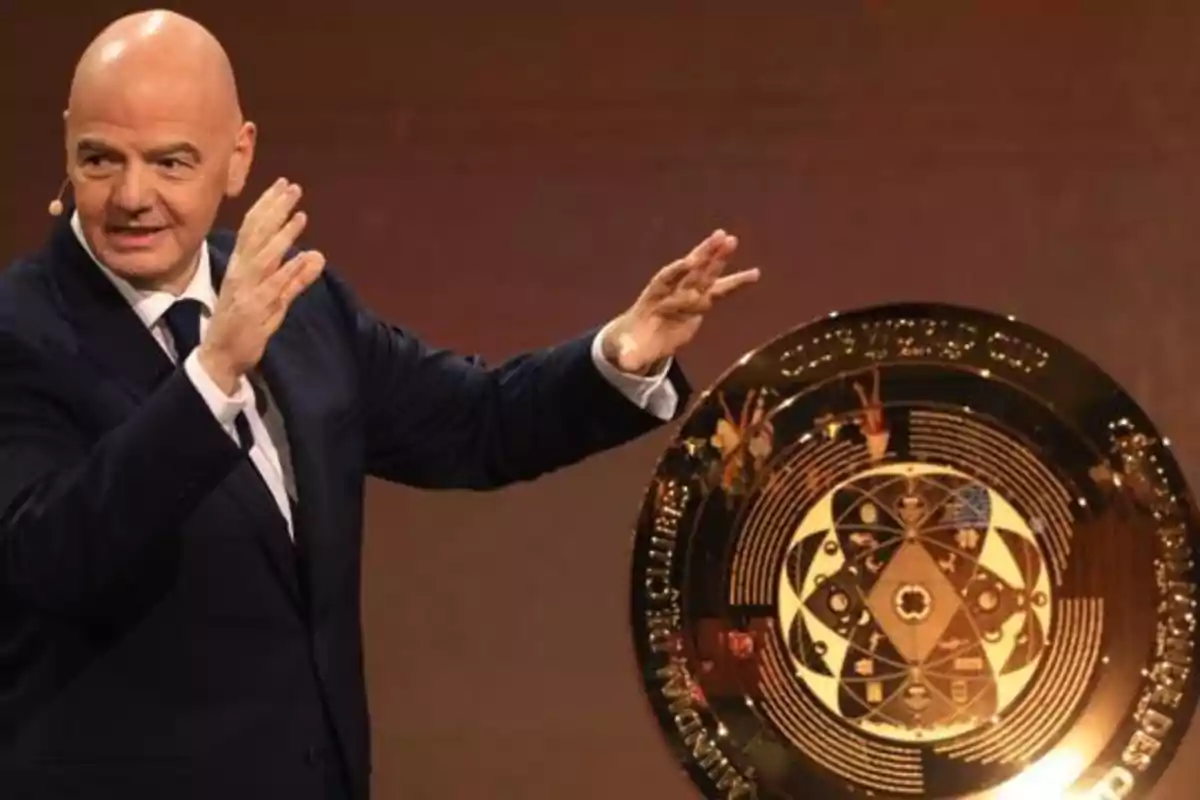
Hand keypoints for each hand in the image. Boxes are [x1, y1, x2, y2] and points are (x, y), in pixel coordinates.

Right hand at [198, 178, 325, 392]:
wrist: (221, 357)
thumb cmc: (246, 326)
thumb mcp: (275, 299)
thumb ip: (295, 278)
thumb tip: (317, 255)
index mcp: (241, 266)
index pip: (252, 228)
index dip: (267, 206)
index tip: (283, 185)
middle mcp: (241, 273)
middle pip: (257, 234)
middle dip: (274, 210)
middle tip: (292, 187)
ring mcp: (246, 290)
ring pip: (264, 256)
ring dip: (282, 235)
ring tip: (300, 216)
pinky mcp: (254, 309)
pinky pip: (273, 287)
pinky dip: (288, 271)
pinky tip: (304, 257)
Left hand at [600, 229, 758, 374]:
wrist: (640, 339)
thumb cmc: (632, 344)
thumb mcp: (629, 351)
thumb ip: (629, 355)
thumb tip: (625, 363)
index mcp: (653, 298)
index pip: (666, 280)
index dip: (677, 271)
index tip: (689, 261)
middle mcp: (672, 292)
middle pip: (690, 271)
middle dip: (704, 256)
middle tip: (720, 237)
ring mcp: (687, 295)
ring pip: (705, 275)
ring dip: (719, 258)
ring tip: (733, 240)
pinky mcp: (700, 303)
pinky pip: (720, 291)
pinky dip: (736, 283)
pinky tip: (755, 273)